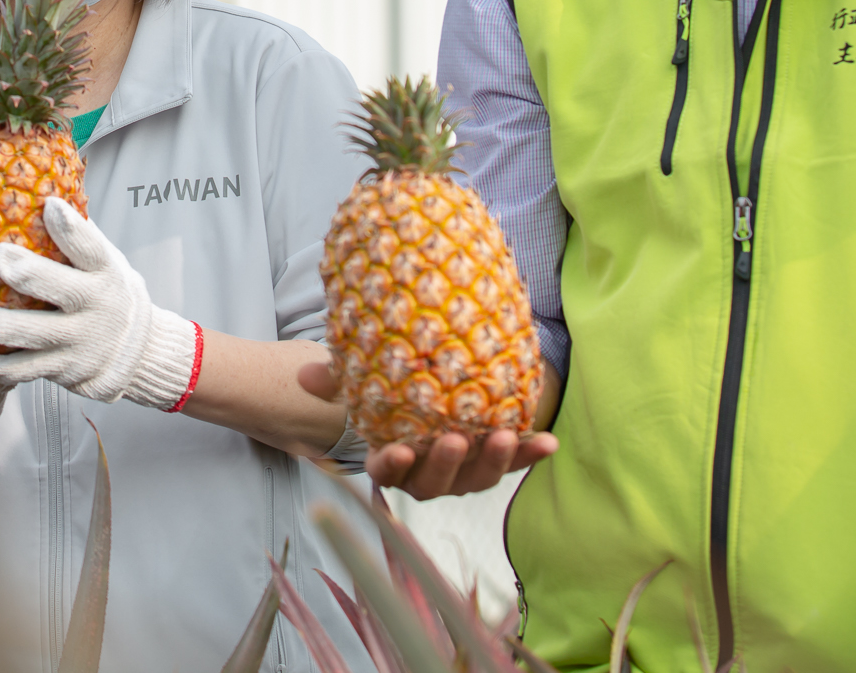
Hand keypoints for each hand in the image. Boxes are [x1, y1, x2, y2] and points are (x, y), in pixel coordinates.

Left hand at [0, 197, 198, 409]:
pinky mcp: (59, 369)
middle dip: (29, 272)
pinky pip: (20, 371)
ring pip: (34, 334)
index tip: (50, 206)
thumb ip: (78, 234)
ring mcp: (76, 341)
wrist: (138, 354)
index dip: (71, 228)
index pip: (90, 247)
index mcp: (104, 272)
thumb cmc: (108, 294)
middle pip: (60, 289)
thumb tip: (39, 185)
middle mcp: (93, 306)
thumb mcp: (106, 262)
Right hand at [296, 360, 557, 496]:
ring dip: (494, 463)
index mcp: (390, 460)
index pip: (384, 471)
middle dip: (446, 464)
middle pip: (434, 482)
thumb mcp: (365, 382)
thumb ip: (339, 379)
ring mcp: (461, 472)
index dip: (390, 465)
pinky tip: (549, 442)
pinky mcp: (493, 461)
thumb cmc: (392, 391)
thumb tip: (306, 374)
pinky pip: (513, 463)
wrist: (435, 391)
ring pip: (475, 478)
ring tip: (507, 437)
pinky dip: (530, 455)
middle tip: (456, 439)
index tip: (396, 451)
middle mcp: (426, 474)